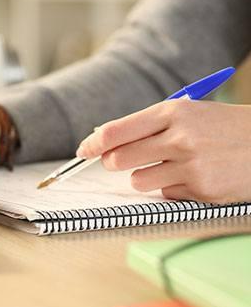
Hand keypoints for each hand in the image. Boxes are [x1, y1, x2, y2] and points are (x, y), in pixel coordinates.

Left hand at [76, 100, 250, 202]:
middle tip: (123, 160)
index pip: (116, 131)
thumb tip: (102, 137)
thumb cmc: (222, 127)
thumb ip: (146, 125)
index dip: (94, 144)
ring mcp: (191, 166)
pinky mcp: (202, 191)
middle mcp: (180, 138)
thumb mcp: (188, 114)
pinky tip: (195, 176)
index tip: (84, 150)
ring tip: (172, 165)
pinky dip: (173, 188)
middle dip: (114, 162)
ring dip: (147, 176)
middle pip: (118, 159)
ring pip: (138, 181)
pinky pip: (166, 194)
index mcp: (173, 112)